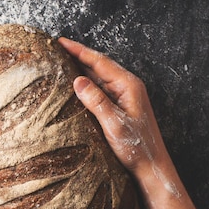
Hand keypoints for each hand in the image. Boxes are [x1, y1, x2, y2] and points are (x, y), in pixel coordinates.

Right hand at [58, 37, 170, 175]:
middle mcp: (127, 86)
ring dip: (80, 68)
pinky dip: (84, 83)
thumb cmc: (137, 148)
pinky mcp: (119, 106)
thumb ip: (97, 101)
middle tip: (56, 48)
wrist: (151, 166)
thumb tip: (77, 81)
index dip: (78, 50)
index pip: (99, 61)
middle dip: (77, 55)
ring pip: (98, 76)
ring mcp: (123, 96)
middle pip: (98, 65)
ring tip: (60, 62)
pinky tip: (73, 84)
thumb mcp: (114, 124)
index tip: (60, 42)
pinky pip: (99, 88)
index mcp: (128, 85)